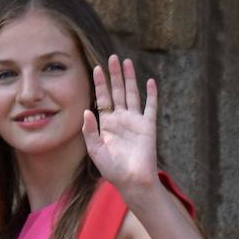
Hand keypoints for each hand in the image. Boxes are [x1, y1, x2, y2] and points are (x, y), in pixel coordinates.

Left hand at [82, 54, 158, 194]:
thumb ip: (89, 131)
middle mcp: (121, 118)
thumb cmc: (111, 169)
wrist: (131, 180)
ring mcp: (135, 121)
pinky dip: (151, 95)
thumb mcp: (95, 150)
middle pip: (117, 91)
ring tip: (127, 62)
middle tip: (113, 57)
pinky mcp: (148, 126)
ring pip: (132, 94)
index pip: (102, 98)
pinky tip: (149, 82)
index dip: (100, 83)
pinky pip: (150, 107)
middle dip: (115, 74)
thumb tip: (87, 111)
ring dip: (130, 78)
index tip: (97, 68)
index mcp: (106, 123)